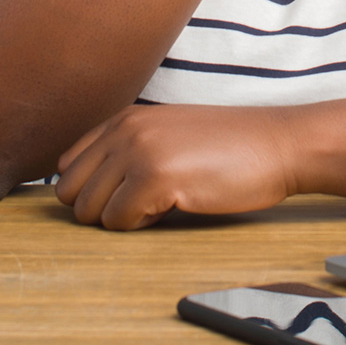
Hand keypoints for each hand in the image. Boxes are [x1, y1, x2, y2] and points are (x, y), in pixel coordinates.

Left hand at [54, 103, 300, 230]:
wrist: (277, 144)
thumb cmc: (230, 147)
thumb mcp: (168, 134)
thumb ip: (128, 149)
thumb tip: (90, 191)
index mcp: (124, 119)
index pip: (68, 166)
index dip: (92, 190)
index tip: (123, 195)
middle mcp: (124, 131)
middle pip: (70, 192)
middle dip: (101, 208)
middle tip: (142, 204)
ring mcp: (138, 152)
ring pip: (90, 211)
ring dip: (122, 218)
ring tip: (161, 202)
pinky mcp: (156, 178)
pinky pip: (119, 222)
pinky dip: (142, 225)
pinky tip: (174, 206)